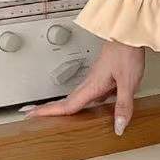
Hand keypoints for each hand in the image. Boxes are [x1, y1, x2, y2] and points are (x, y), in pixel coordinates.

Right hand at [26, 40, 145, 134]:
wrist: (128, 33)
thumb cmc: (127, 52)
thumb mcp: (128, 83)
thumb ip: (122, 105)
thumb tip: (118, 127)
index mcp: (92, 86)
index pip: (66, 105)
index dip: (47, 112)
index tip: (30, 115)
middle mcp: (90, 82)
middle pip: (66, 100)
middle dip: (48, 109)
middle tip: (33, 114)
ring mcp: (96, 77)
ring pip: (76, 95)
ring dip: (64, 105)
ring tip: (56, 113)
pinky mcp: (103, 74)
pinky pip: (88, 91)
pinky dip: (82, 100)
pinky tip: (91, 104)